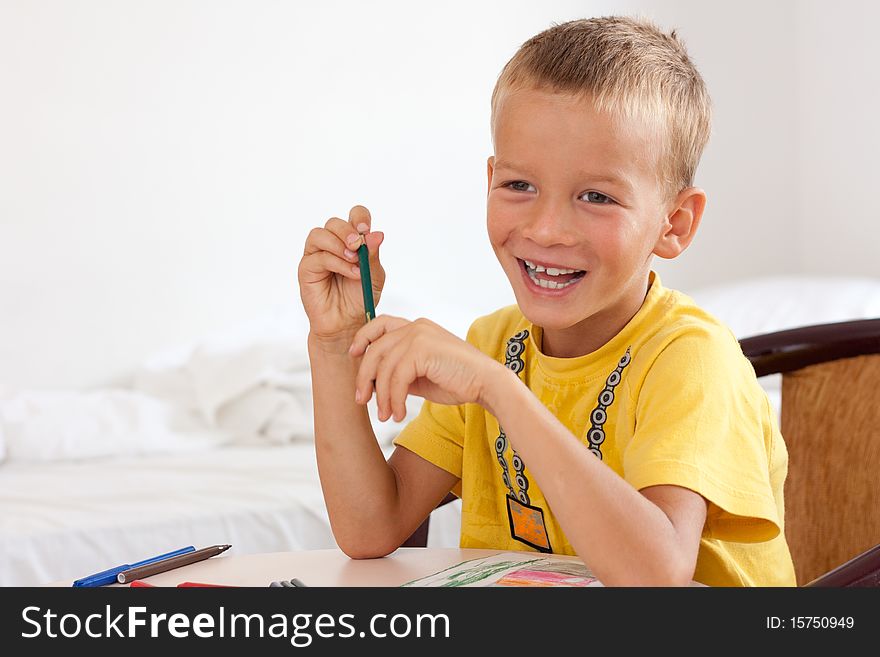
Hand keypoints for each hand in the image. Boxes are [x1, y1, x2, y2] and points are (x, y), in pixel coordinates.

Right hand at [298, 205, 384, 344]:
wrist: (348, 323)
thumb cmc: (360, 298)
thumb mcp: (375, 275)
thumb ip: (373, 255)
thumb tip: (377, 234)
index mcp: (350, 241)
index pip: (353, 217)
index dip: (359, 217)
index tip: (366, 229)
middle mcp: (331, 245)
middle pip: (333, 223)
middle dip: (347, 231)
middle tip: (358, 245)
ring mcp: (316, 256)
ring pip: (319, 234)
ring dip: (338, 244)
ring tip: (354, 260)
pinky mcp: (306, 270)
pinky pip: (318, 257)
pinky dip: (337, 262)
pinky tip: (351, 273)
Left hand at [349, 315, 506, 421]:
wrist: (486, 384)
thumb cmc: (457, 381)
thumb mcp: (421, 375)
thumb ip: (400, 372)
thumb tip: (374, 384)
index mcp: (416, 327)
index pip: (380, 324)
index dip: (363, 338)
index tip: (353, 356)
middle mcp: (416, 326)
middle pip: (375, 349)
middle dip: (365, 377)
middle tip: (362, 401)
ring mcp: (419, 335)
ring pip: (384, 367)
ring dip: (383, 396)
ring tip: (387, 416)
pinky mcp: (422, 350)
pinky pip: (397, 377)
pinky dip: (395, 399)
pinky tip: (400, 414)